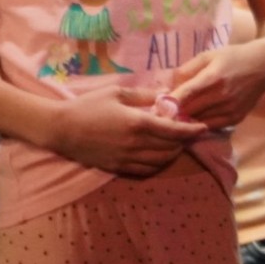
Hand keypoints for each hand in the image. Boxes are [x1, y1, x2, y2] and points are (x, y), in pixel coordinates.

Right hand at [46, 85, 205, 175]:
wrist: (61, 128)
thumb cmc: (89, 105)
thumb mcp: (117, 92)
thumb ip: (144, 95)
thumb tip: (165, 95)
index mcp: (137, 123)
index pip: (173, 130)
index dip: (191, 130)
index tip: (203, 127)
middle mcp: (135, 144)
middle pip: (170, 148)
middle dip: (185, 142)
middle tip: (191, 133)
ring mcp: (126, 158)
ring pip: (160, 162)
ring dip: (173, 154)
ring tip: (178, 144)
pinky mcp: (118, 168)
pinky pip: (145, 171)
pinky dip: (158, 165)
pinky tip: (160, 156)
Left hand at [168, 40, 264, 128]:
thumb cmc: (233, 57)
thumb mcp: (209, 55)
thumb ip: (187, 69)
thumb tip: (168, 87)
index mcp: (213, 76)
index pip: (186, 94)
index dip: (169, 103)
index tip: (155, 108)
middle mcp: (222, 95)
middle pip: (189, 111)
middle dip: (173, 113)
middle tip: (160, 113)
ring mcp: (230, 109)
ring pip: (198, 121)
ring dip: (185, 120)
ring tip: (175, 116)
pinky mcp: (235, 118)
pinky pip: (210, 126)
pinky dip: (200, 123)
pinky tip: (195, 117)